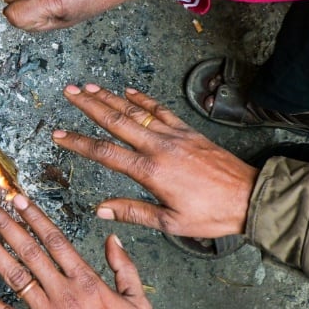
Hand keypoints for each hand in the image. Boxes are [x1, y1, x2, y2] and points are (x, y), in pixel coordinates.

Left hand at [0, 195, 151, 308]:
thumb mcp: (137, 303)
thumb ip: (125, 269)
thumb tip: (112, 240)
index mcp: (87, 283)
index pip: (56, 241)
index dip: (35, 217)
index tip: (19, 200)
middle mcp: (63, 294)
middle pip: (30, 252)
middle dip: (7, 225)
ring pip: (15, 276)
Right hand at [53, 84, 258, 238]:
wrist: (250, 197)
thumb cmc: (212, 215)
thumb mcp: (170, 222)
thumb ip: (133, 212)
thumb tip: (100, 209)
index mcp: (150, 171)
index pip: (105, 153)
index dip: (79, 142)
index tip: (59, 134)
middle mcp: (158, 147)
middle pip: (116, 120)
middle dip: (89, 105)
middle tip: (69, 92)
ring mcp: (174, 135)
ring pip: (135, 110)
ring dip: (110, 97)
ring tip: (88, 86)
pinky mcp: (188, 131)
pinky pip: (160, 110)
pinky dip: (142, 98)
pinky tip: (128, 90)